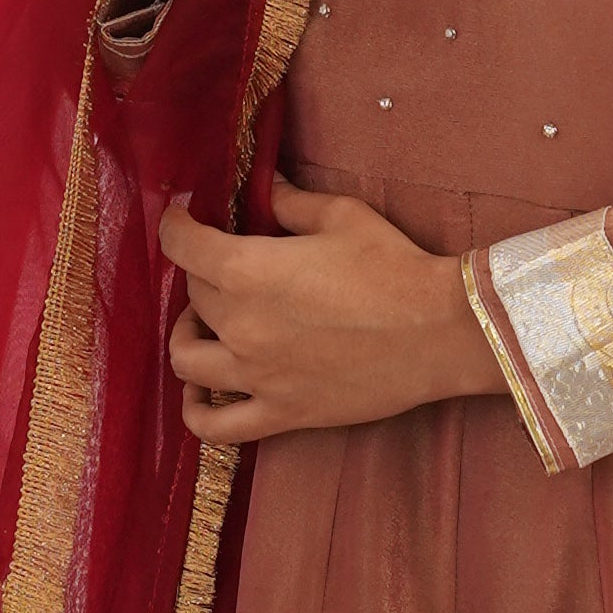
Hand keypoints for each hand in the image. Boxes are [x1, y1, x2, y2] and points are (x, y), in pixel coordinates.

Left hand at [159, 178, 500, 442]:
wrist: (438, 332)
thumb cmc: (394, 268)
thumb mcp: (342, 216)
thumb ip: (291, 202)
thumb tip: (266, 186)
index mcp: (248, 270)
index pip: (182, 246)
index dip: (175, 226)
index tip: (181, 219)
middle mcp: (240, 325)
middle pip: (193, 296)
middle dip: (203, 274)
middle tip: (226, 266)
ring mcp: (256, 376)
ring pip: (186, 359)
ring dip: (187, 336)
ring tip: (207, 325)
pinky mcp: (281, 413)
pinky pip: (215, 427)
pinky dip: (195, 412)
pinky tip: (200, 394)